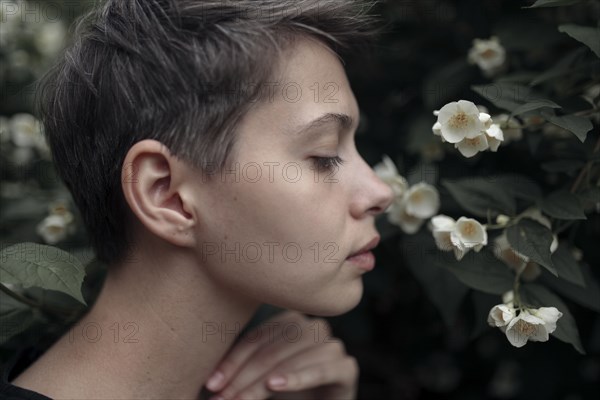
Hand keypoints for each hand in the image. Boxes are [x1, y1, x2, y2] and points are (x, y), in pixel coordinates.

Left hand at [204, 310, 358, 399]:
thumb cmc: (289, 396)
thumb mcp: (262, 380)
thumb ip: (242, 373)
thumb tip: (210, 381)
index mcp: (290, 323)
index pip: (255, 339)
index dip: (231, 362)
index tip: (210, 384)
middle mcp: (313, 327)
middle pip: (270, 350)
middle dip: (242, 377)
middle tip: (221, 399)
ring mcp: (332, 345)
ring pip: (289, 360)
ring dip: (260, 384)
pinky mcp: (346, 367)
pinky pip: (321, 369)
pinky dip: (297, 377)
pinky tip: (276, 385)